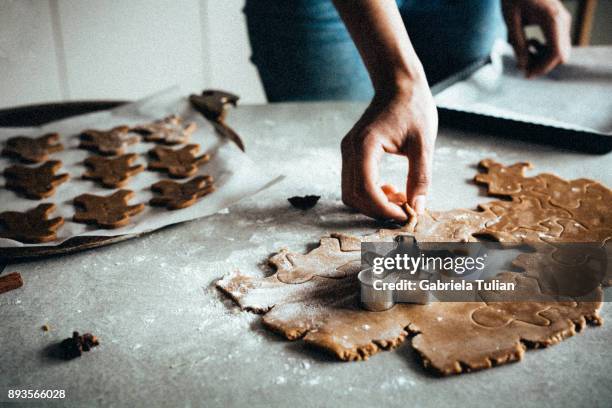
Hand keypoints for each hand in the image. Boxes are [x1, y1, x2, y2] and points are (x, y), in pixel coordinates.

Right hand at [341, 80, 437, 220]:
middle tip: (405, 210)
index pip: (366, 189)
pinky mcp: (351, 153)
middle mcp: (350, 150)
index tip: (406, 215)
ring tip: (399, 197)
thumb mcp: (424, 144)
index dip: (384, 208)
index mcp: (365, 145)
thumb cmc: (413, 107)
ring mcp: (347, 151)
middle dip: (378, 209)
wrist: (398, 84)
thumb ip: (420, 177)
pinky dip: (370, 193)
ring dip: (373, 203)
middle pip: (354, 195)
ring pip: (351, 193)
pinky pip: (354, 183)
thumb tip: (417, 208)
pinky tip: (391, 188)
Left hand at [502, 0, 571, 76]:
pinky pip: (558, 43)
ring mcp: (563, 21)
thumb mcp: (511, 20)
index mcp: (551, 19)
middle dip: (542, 65)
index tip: (526, 75)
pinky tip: (530, 42)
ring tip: (524, 50)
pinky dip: (544, 49)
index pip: (556, 53)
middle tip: (522, 66)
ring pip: (561, 51)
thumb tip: (522, 66)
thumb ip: (517, 43)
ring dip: (542, 58)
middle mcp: (562, 20)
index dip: (542, 68)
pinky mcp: (560, 22)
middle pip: (561, 55)